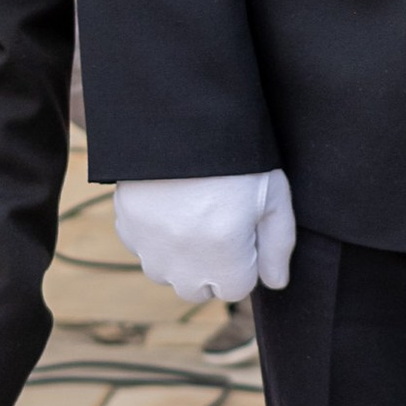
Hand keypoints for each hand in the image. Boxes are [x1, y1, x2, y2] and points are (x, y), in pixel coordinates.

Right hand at [110, 172, 296, 305]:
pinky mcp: (127, 225)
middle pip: (198, 290)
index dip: (245, 262)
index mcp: (225, 256)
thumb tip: (275, 283)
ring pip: (166, 273)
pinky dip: (153, 236)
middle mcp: (183, 262)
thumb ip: (278, 246)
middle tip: (218, 224)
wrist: (182, 116)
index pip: (236, 289)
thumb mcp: (274, 195)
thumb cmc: (237, 157)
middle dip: (211, 269)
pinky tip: (168, 205)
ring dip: (179, 257)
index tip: (244, 231)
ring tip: (192, 214)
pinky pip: (141, 247)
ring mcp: (150, 246)